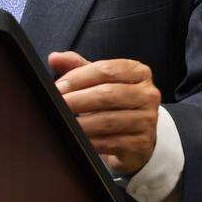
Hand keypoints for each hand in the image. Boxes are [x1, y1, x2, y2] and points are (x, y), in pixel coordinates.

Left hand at [48, 51, 160, 174]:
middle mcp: (148, 94)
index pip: (106, 70)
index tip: (58, 87)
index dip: (78, 77)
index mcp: (138, 72)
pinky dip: (90, 141)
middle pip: (107, 94)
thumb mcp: (98, 80)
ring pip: (108, 120)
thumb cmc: (114, 102)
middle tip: (58, 106)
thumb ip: (77, 66)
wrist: (136, 134)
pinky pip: (111, 142)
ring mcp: (147, 120)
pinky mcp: (142, 143)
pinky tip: (77, 140)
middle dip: (77, 100)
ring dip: (81, 123)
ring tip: (64, 123)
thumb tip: (54, 58)